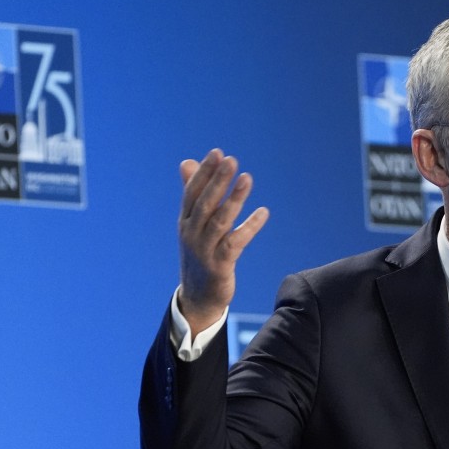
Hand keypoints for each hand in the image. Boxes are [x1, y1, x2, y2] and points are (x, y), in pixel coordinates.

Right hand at [177, 149, 268, 334]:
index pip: (192, 192)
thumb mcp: (192, 223)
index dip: (204, 172)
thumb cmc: (198, 253)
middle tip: (231, 160)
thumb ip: (192, 193)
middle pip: (205, 203)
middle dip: (217, 180)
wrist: (198, 296)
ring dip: (234, 199)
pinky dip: (250, 226)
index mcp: (185, 221)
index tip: (217, 153)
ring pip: (220, 221)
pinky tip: (264, 212)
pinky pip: (236, 242)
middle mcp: (191, 233)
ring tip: (247, 178)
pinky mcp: (220, 264)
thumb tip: (187, 162)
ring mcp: (204, 250)